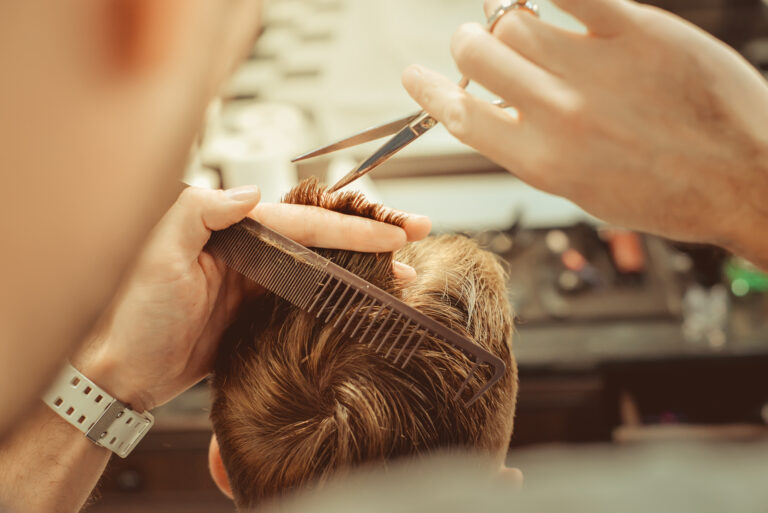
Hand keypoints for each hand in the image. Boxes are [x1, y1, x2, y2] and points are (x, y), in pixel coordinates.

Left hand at [76, 186, 430, 411]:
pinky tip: (364, 301)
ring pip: (324, 269)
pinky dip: (341, 297)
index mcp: (231, 231)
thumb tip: (248, 191)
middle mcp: (250, 252)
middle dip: (371, 236)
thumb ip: (198, 214)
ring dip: (364, 268)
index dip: (352, 226)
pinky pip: (310, 300)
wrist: (123, 373)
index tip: (392, 230)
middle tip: (414, 236)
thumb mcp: (154, 255)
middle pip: (323, 239)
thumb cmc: (129, 315)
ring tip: (405, 274)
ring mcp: (258, 284)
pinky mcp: (260, 313)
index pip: (305, 223)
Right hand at [402, 0, 767, 265]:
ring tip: (530, 25)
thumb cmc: (667, 193)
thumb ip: (530, 149)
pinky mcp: (635, 31)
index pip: (459, 115)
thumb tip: (495, 109)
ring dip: (511, 18)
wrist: (746, 178)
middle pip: (478, 51)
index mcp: (540, 161)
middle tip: (482, 43)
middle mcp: (557, 114)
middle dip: (470, 44)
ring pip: (516, 18)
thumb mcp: (581, 190)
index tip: (413, 74)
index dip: (427, 90)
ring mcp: (594, 69)